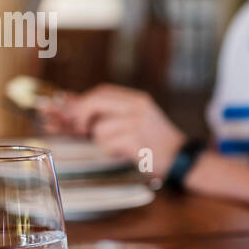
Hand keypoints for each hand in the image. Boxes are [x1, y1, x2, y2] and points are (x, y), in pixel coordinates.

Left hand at [58, 84, 184, 176]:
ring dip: (101, 140)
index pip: (102, 91)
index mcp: (137, 99)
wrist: (179, 158)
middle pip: (95, 102)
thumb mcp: (136, 119)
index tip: (69, 112)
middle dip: (81, 116)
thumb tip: (74, 105)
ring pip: (99, 128)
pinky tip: (124, 152)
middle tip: (81, 130)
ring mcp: (137, 122)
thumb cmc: (154, 142)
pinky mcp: (135, 139)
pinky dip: (111, 151)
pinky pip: (107, 143)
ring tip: (118, 145)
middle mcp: (137, 106)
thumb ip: (110, 111)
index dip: (82, 100)